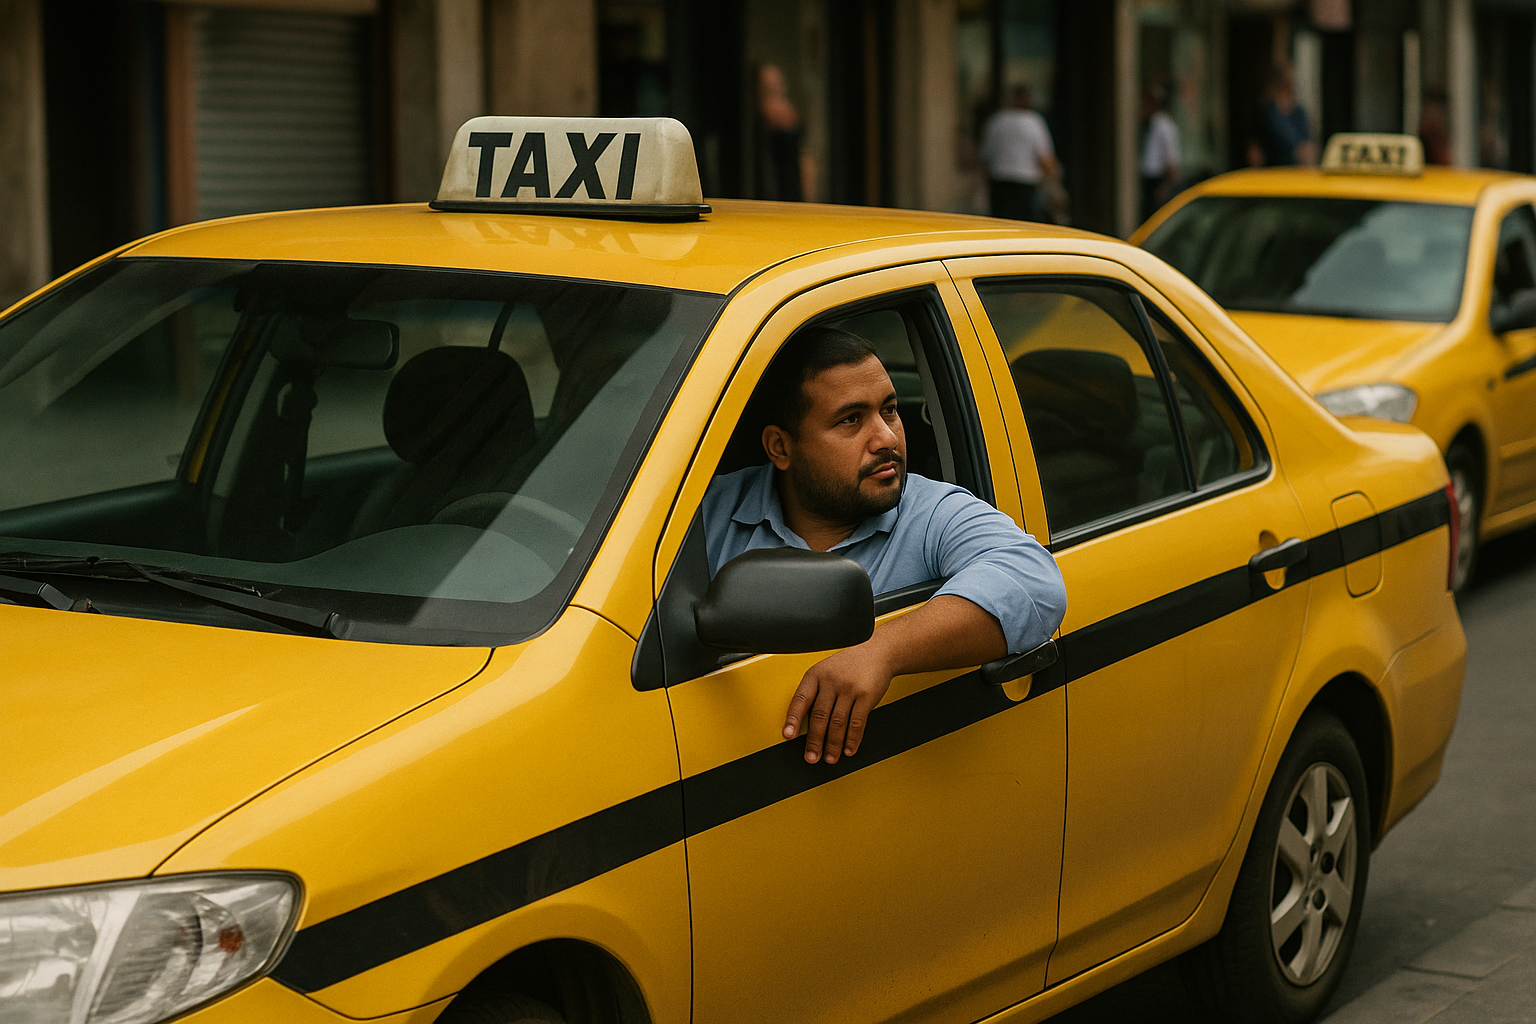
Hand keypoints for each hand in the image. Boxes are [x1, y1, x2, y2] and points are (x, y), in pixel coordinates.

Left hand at [783, 642, 892, 764]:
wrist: (878, 651)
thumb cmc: (849, 665)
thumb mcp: (826, 671)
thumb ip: (816, 692)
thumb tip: (804, 723)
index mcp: (815, 674)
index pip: (800, 699)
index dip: (793, 719)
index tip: (788, 736)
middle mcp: (831, 680)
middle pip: (819, 716)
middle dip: (814, 741)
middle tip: (811, 757)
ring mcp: (849, 688)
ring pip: (837, 722)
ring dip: (833, 744)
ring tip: (830, 758)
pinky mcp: (866, 695)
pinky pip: (857, 722)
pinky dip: (852, 739)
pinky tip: (848, 749)